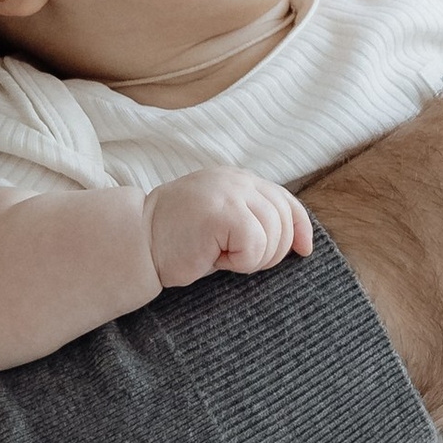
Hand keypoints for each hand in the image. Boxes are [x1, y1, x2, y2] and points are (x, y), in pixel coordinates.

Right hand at [145, 168, 314, 289]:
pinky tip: (214, 257)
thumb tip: (294, 241)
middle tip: (236, 260)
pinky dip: (241, 262)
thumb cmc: (177, 243)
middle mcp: (237, 180)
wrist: (137, 243)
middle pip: (284, 221)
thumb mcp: (221, 224)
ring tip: (221, 256)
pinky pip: (256, 246)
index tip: (304, 251)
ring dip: (252, 259)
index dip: (300, 227)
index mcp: (237, 180)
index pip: (285, 200)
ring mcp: (230, 192)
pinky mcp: (223, 211)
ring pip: (273, 235)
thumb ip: (251, 220)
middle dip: (270, 252)